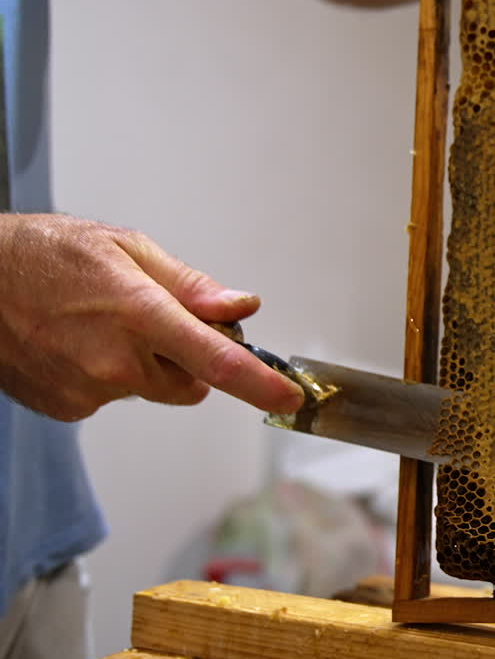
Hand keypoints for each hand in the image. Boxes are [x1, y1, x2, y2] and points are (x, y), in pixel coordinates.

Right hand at [0, 214, 304, 420]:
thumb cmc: (41, 255)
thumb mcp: (125, 248)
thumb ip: (190, 285)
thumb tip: (240, 307)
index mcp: (138, 314)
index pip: (216, 361)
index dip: (260, 384)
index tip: (288, 396)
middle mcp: (115, 362)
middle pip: (192, 382)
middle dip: (188, 358)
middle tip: (154, 319)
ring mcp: (89, 392)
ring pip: (151, 389)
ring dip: (143, 365)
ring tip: (98, 325)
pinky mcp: (68, 409)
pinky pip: (112, 398)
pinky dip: (106, 376)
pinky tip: (74, 344)